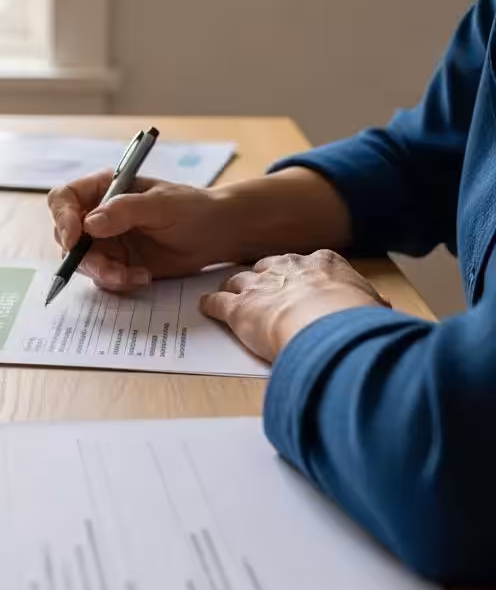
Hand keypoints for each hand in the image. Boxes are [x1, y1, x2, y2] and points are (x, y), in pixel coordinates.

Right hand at [47, 170, 227, 290]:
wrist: (217, 234)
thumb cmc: (192, 208)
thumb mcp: (162, 205)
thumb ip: (125, 211)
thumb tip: (89, 224)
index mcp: (103, 188)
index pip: (64, 199)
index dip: (62, 218)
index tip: (74, 240)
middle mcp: (97, 214)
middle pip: (67, 236)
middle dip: (84, 257)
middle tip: (111, 270)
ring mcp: (105, 241)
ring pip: (83, 262)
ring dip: (104, 273)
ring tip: (135, 275)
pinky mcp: (117, 263)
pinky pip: (102, 277)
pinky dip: (118, 282)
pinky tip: (143, 277)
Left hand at [199, 250, 390, 362]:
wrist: (328, 326)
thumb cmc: (356, 319)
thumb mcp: (373, 306)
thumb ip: (371, 303)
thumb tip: (382, 307)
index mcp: (323, 263)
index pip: (308, 264)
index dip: (301, 275)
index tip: (299, 281)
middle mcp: (287, 267)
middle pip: (268, 266)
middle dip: (263, 277)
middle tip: (260, 287)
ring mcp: (259, 286)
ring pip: (239, 280)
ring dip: (234, 288)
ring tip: (230, 293)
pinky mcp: (238, 309)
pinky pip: (217, 302)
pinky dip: (211, 305)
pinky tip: (207, 307)